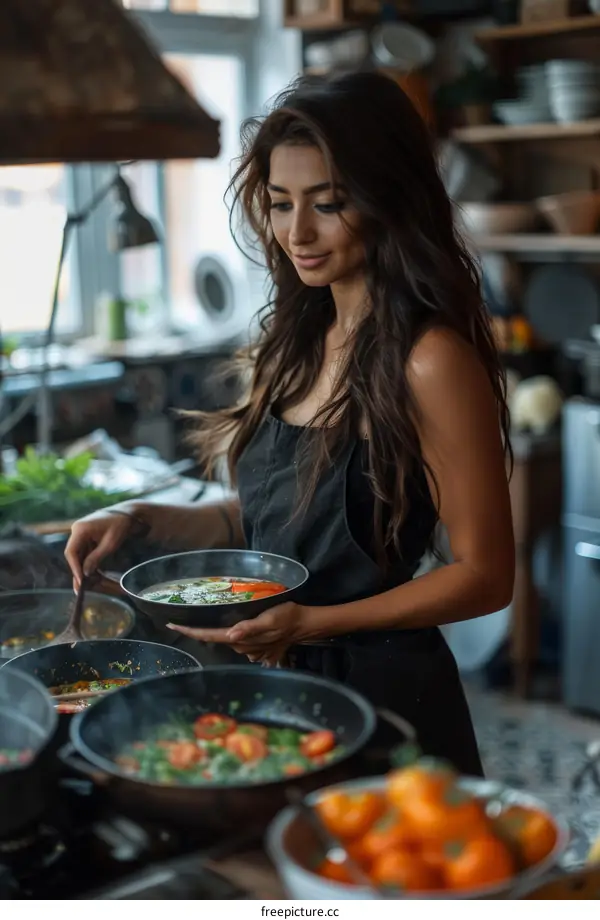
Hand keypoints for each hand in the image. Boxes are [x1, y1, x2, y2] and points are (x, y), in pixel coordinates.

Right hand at [64, 508, 142, 589]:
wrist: (128, 512)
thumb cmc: (120, 525)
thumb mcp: (110, 544)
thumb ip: (96, 558)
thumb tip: (85, 573)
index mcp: (80, 529)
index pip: (71, 552)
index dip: (74, 568)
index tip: (80, 581)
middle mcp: (77, 530)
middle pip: (74, 555)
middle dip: (78, 570)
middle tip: (81, 588)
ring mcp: (81, 533)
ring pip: (79, 555)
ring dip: (84, 568)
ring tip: (88, 584)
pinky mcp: (87, 536)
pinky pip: (85, 551)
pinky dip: (89, 562)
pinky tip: (93, 574)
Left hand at [167, 602, 308, 667]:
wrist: (304, 625)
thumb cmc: (287, 618)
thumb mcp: (270, 620)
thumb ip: (250, 628)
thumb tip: (231, 634)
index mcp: (240, 639)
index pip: (209, 636)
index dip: (190, 632)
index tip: (171, 625)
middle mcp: (241, 647)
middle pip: (216, 638)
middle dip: (202, 628)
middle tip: (187, 614)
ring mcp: (249, 649)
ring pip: (228, 638)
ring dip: (221, 629)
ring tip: (214, 613)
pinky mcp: (256, 647)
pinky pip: (240, 640)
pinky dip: (237, 632)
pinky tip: (241, 622)